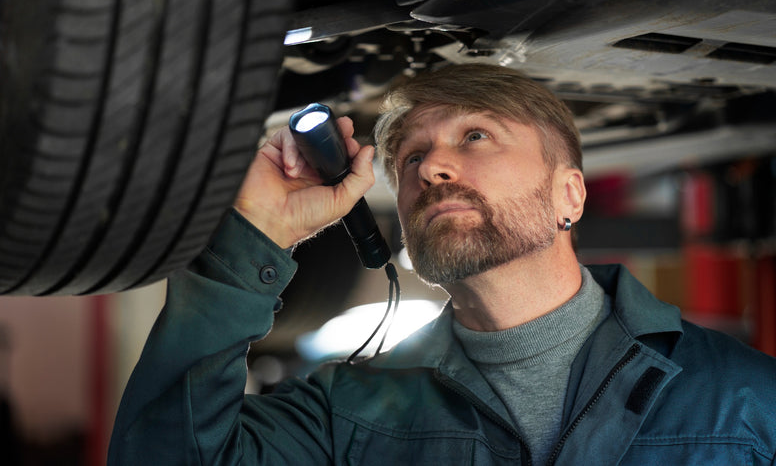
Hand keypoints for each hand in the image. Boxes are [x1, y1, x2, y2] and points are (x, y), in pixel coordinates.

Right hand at [233, 117, 375, 248]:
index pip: (343, 153)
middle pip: (326, 139)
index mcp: (327, 179)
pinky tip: (290, 167)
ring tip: (303, 168)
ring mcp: (293, 158)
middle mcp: (310, 167)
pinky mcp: (274, 150)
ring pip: (308, 134)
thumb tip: (369, 151)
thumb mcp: (342, 202)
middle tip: (342, 129)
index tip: (353, 144)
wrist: (270, 221)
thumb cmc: (302, 218)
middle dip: (336, 132)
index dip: (349, 145)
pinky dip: (291, 148)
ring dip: (310, 147)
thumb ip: (360, 178)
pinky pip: (287, 135)